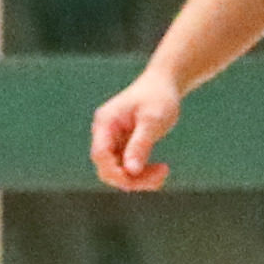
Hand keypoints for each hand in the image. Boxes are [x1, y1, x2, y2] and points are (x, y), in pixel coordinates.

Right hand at [92, 70, 183, 190]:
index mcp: (105, 124)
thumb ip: (140, 145)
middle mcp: (104, 134)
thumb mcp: (153, 120)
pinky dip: (142, 173)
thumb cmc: (159, 97)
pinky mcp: (122, 146)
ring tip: (163, 172)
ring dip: (139, 179)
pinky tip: (160, 169)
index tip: (140, 174)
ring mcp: (112, 141)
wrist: (163, 84)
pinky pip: (127, 168)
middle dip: (131, 178)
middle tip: (161, 175)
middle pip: (107, 168)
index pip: (100, 155)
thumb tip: (130, 171)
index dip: (115, 171)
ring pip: (118, 172)